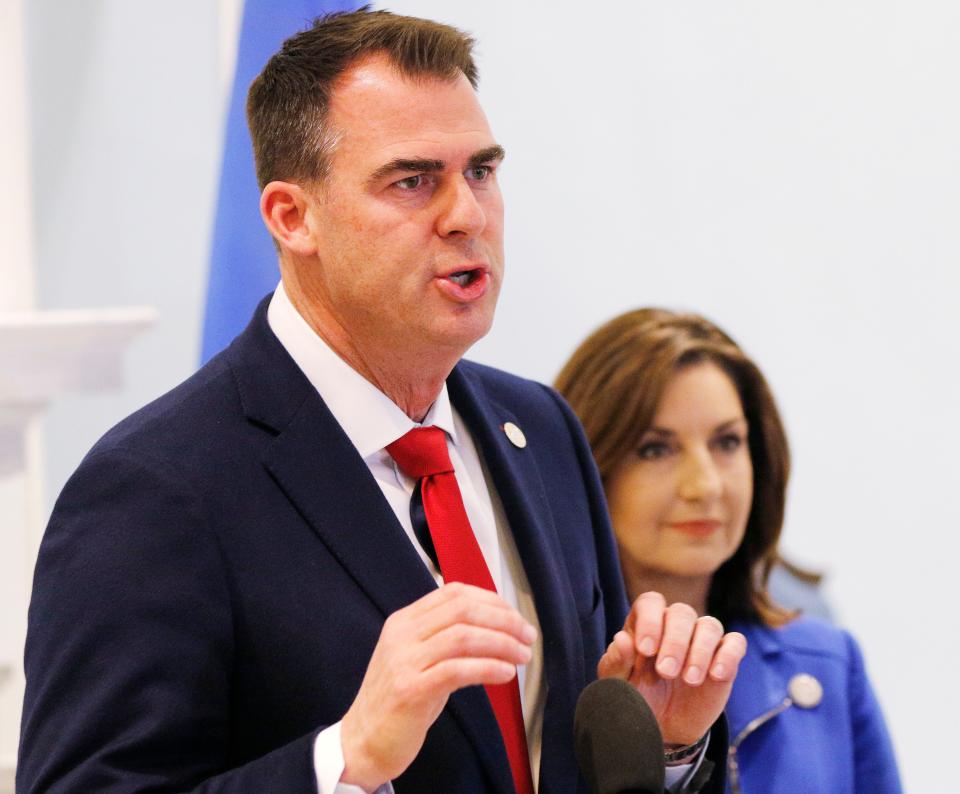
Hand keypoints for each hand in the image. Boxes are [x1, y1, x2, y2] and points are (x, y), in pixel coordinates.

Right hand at [339, 582, 535, 790]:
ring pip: (463, 636)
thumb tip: (497, 627)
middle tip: (527, 635)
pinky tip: (506, 673)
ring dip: (502, 643)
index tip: (515, 617)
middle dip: (503, 620)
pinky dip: (488, 668)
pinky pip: (457, 670)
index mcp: (405, 620)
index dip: (492, 601)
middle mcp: (402, 634)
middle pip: (462, 610)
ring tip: (523, 655)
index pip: (454, 593)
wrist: (363, 740)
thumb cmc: (399, 700)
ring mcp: (404, 661)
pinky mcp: (410, 690)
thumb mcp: (419, 658)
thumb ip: (447, 638)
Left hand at [597, 591, 746, 744]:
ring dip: (700, 651)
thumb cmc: (635, 699)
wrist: (662, 728)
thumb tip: (622, 639)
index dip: (650, 620)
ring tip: (690, 680)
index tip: (646, 649)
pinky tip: (716, 675)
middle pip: (682, 613)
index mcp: (646, 624)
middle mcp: (674, 626)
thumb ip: (616, 662)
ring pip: (709, 626)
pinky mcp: (724, 658)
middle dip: (675, 642)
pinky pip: (735, 643)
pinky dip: (728, 655)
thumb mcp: (618, 686)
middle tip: (666, 672)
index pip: (651, 602)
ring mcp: (701, 640)